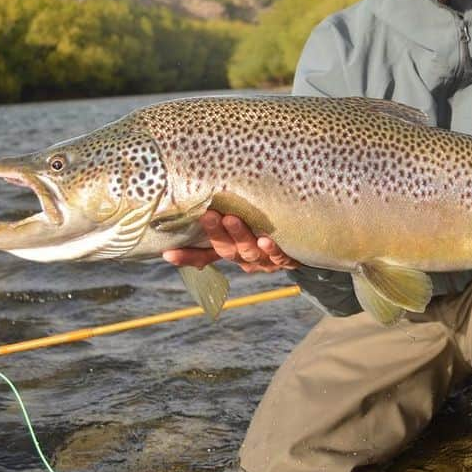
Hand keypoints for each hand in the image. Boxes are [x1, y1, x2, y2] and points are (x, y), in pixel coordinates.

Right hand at [163, 210, 299, 272]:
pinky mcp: (285, 260)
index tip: (168, 252)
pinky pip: (278, 257)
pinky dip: (272, 249)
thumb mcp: (240, 230)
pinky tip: (267, 239)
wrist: (304, 247)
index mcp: (230, 251)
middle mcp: (243, 258)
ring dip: (240, 236)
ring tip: (233, 220)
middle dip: (216, 233)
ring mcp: (263, 261)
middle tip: (208, 215)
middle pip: (225, 249)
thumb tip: (193, 211)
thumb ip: (221, 225)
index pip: (203, 255)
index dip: (186, 256)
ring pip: (249, 252)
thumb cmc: (264, 232)